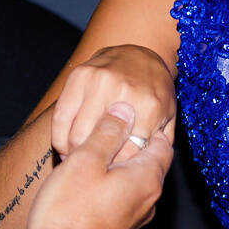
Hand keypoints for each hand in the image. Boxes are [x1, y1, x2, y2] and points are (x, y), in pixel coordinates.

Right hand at [11, 102, 172, 228]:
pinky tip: (88, 180)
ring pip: (135, 181)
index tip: (127, 114)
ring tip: (92, 153)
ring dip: (119, 165)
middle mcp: (149, 201)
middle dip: (131, 144)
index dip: (147, 125)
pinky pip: (124, 198)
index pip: (163, 143)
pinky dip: (112, 184)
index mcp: (148, 180)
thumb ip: (108, 132)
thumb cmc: (68, 211)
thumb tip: (124, 110)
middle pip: (150, 162)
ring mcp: (135, 219)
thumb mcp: (86, 159)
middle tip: (105, 130)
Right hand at [51, 44, 174, 162]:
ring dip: (74, 155)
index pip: (127, 156)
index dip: (117, 171)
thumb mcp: (168, 119)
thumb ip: (161, 146)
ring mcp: (98, 82)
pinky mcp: (78, 76)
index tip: (112, 177)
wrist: (142, 51)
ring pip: (75, 137)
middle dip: (95, 166)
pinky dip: (59, 139)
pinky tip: (66, 147)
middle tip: (93, 173)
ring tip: (79, 161)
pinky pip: (60, 118)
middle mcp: (124, 93)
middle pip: (98, 149)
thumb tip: (148, 173)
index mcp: (149, 108)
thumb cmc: (156, 91)